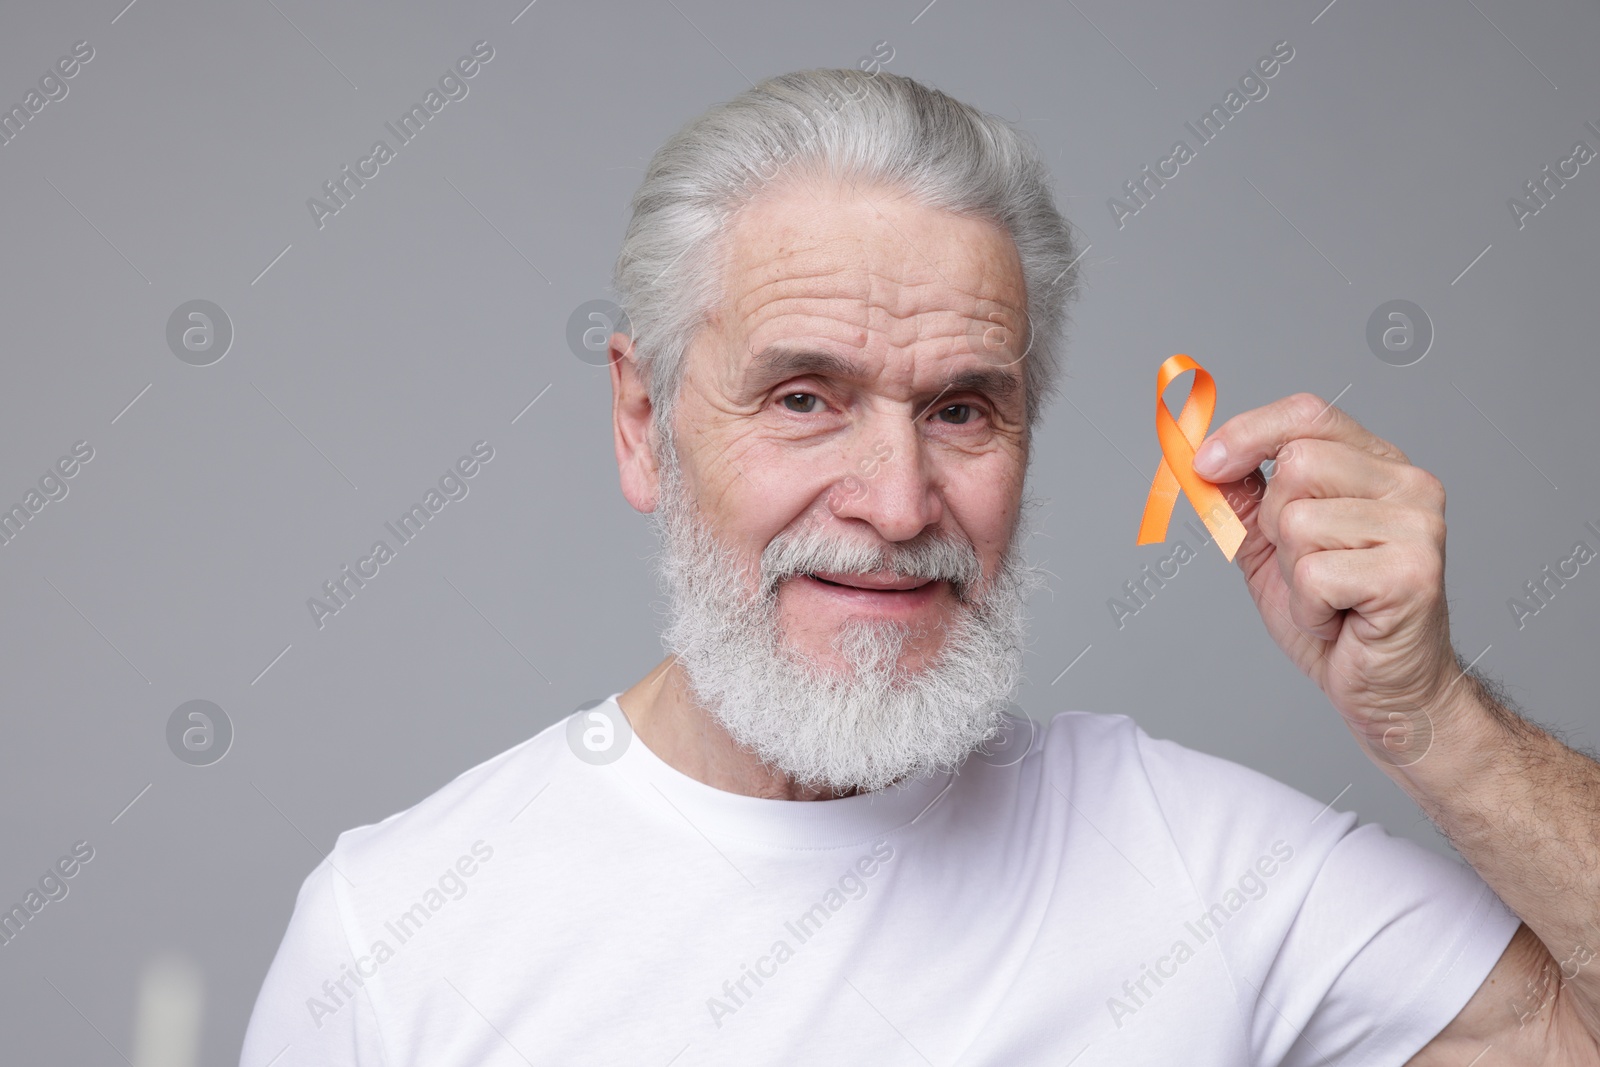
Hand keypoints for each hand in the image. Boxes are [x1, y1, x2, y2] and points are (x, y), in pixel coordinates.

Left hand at [1191, 393, 1460, 767]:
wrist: (1387, 689)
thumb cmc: (1338, 619)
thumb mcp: (1274, 548)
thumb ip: (1245, 500)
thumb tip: (1204, 459)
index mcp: (1379, 466)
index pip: (1309, 413)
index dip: (1248, 432)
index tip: (1206, 463)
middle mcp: (1408, 486)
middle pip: (1297, 464)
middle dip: (1275, 524)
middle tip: (1304, 567)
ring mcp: (1416, 528)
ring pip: (1298, 523)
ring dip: (1293, 574)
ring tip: (1327, 597)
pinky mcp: (1411, 574)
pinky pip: (1313, 574)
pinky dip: (1308, 608)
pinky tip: (1337, 621)